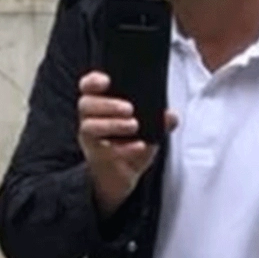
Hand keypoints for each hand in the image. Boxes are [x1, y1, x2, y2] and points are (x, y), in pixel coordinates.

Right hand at [77, 71, 177, 217]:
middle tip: (130, 109)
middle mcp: (90, 119)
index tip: (107, 81)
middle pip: (86, 104)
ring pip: (89, 126)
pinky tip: (140, 146)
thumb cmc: (131, 145)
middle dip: (108, 104)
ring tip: (134, 125)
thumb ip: (160, 122)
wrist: (123, 176)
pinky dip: (125, 148)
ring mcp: (91, 139)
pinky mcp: (97, 157)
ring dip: (112, 124)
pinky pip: (104, 150)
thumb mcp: (149, 131)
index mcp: (100, 105)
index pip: (88, 86)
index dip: (93, 81)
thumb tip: (171, 116)